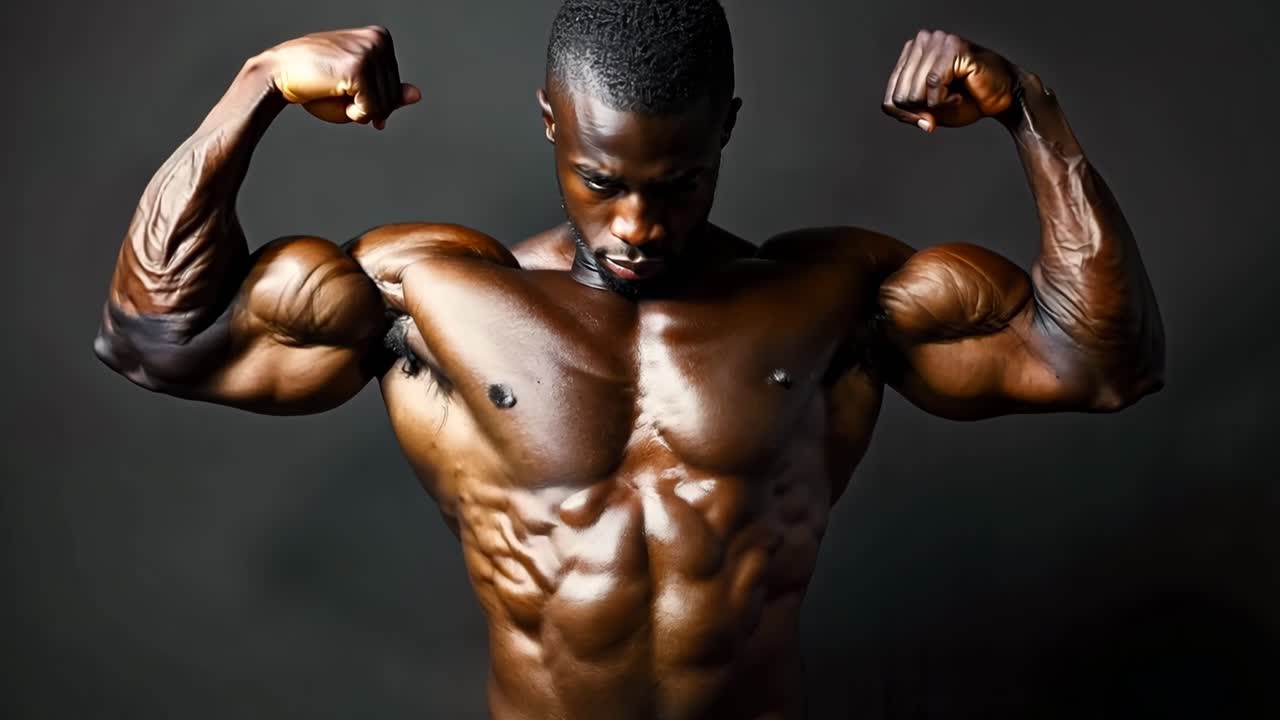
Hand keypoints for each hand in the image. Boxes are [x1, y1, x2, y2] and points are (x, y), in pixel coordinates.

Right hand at [259, 26, 421, 128]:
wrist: (277, 73)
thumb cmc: (316, 83)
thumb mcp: (358, 88)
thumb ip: (389, 92)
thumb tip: (417, 95)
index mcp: (381, 37)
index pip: (396, 87)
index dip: (375, 101)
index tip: (349, 89)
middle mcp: (379, 40)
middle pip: (394, 97)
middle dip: (370, 108)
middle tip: (339, 92)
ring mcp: (369, 51)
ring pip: (385, 105)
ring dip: (360, 111)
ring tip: (335, 91)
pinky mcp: (359, 66)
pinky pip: (373, 109)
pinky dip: (355, 114)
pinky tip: (335, 95)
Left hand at [882, 30, 1017, 132]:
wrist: (1004, 97)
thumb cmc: (969, 100)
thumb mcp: (931, 111)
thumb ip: (910, 112)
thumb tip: (905, 115)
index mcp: (911, 54)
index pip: (889, 96)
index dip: (906, 116)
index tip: (926, 120)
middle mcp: (922, 42)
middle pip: (900, 96)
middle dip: (922, 111)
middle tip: (944, 107)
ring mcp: (937, 41)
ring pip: (914, 91)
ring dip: (936, 105)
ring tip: (954, 97)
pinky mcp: (952, 48)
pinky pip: (933, 84)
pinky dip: (945, 100)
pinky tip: (960, 95)